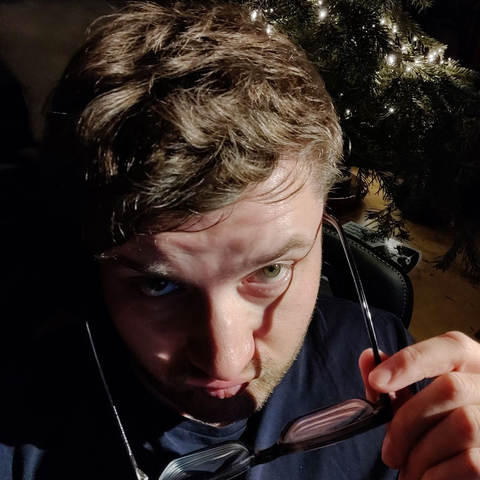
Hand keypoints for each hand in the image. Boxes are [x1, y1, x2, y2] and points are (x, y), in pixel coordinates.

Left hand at [359, 331, 479, 479]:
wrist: (465, 463)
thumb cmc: (439, 426)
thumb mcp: (417, 397)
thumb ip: (394, 379)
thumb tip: (368, 359)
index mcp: (471, 363)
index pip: (449, 347)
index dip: (410, 361)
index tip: (377, 381)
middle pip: (450, 387)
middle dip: (408, 421)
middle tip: (388, 451)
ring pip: (462, 426)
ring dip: (422, 453)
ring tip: (408, 468)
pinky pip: (470, 462)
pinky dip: (438, 474)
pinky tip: (428, 478)